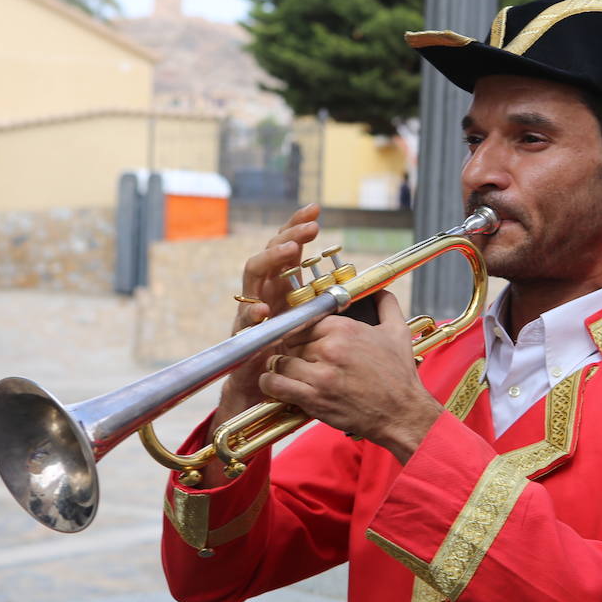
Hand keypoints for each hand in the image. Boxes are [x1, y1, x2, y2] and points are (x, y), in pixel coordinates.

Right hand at [216, 203, 321, 423]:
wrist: (264, 391)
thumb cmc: (292, 355)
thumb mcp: (314, 323)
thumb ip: (328, 302)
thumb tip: (360, 282)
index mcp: (283, 287)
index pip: (288, 248)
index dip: (298, 228)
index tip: (315, 209)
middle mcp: (265, 293)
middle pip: (271, 254)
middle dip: (288, 237)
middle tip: (309, 228)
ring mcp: (250, 312)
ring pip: (253, 276)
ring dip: (271, 261)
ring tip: (289, 252)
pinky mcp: (242, 337)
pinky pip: (244, 321)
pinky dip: (253, 314)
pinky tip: (264, 310)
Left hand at [262, 292, 442, 464]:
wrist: (402, 414)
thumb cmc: (399, 376)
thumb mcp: (398, 332)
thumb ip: (386, 304)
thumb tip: (380, 289)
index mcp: (345, 328)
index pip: (306, 320)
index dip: (304, 331)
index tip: (306, 340)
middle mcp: (330, 348)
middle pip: (291, 341)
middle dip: (294, 349)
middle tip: (302, 359)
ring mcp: (320, 374)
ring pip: (280, 361)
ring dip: (282, 367)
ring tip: (290, 372)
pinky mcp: (313, 398)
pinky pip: (276, 384)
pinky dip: (271, 383)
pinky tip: (278, 384)